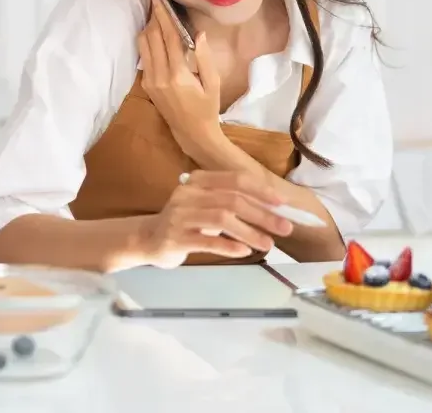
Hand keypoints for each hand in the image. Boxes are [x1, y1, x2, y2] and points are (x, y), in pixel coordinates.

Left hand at [137, 0, 221, 157]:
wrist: (192, 133)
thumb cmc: (207, 108)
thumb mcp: (213, 83)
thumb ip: (205, 58)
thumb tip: (198, 33)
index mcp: (177, 74)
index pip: (168, 37)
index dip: (162, 15)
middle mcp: (159, 76)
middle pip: (151, 37)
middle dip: (152, 16)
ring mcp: (149, 81)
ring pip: (143, 45)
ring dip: (148, 27)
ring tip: (155, 13)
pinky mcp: (146, 85)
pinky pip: (144, 57)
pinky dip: (147, 42)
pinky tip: (155, 34)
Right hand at [138, 170, 294, 268]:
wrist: (147, 239)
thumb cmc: (185, 222)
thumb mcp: (206, 205)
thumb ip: (231, 202)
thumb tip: (273, 209)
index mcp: (198, 180)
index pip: (235, 179)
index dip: (261, 190)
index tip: (282, 204)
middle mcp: (188, 194)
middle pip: (232, 199)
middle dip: (262, 214)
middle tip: (285, 228)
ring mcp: (180, 216)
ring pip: (222, 219)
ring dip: (250, 231)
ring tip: (268, 244)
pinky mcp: (175, 238)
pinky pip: (207, 241)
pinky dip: (229, 246)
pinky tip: (244, 252)